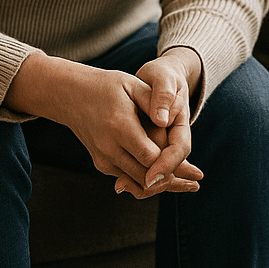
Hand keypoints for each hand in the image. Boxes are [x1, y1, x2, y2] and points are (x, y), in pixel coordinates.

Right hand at [4, 53, 201, 199]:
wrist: (72, 96)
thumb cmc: (108, 86)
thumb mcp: (133, 85)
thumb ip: (154, 102)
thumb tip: (168, 123)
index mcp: (120, 127)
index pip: (151, 156)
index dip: (171, 162)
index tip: (192, 166)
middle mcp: (109, 148)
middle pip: (146, 175)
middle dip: (172, 178)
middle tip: (196, 180)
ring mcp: (103, 159)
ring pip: (137, 182)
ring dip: (161, 182)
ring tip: (188, 182)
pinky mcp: (101, 164)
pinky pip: (128, 178)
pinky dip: (147, 178)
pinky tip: (168, 175)